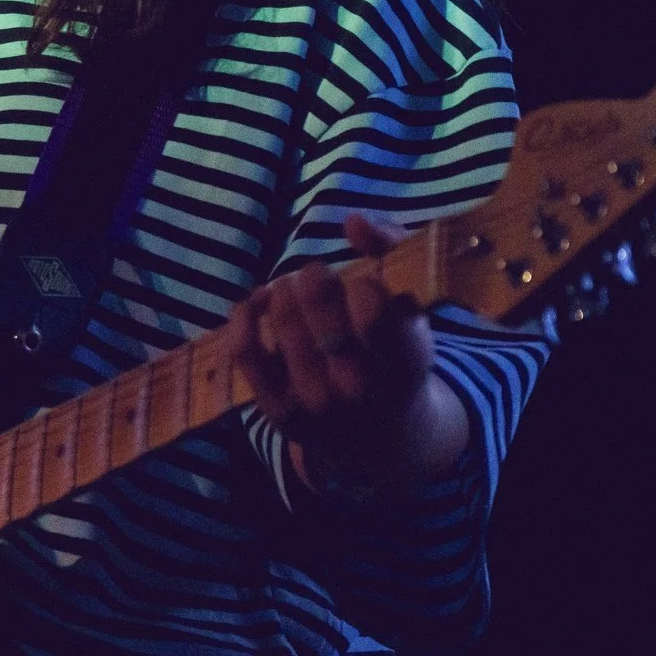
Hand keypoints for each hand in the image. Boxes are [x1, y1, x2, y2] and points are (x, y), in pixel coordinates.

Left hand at [233, 213, 462, 491]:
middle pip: (316, 301)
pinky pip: (244, 348)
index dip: (360, 283)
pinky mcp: (277, 410)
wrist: (381, 436)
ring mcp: (315, 402)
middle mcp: (359, 388)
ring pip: (281, 316)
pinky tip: (261, 301)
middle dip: (314, 276)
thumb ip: (391, 251)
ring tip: (295, 291)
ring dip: (283, 289)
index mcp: (403, 362)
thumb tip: (352, 220)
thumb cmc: (394, 353)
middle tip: (318, 279)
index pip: (370, 306)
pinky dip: (245, 312)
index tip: (361, 287)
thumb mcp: (411, 307)